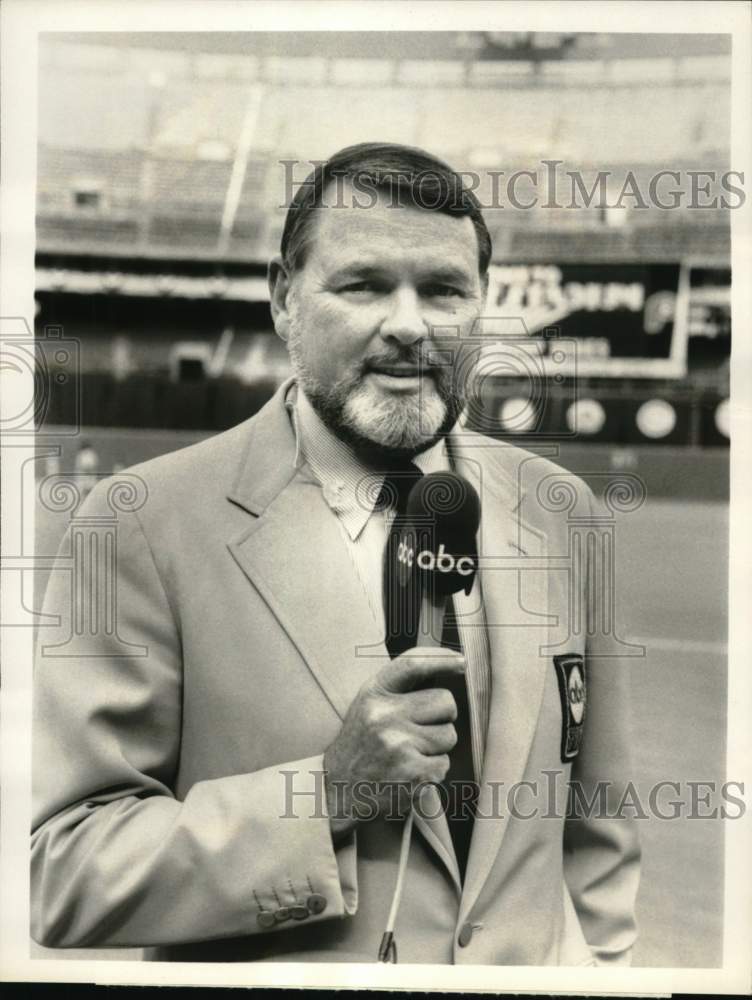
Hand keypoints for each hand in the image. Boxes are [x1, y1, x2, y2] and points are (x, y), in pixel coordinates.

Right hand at [323, 647, 463, 838]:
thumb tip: (447, 667)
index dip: (441, 659)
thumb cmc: (360, 745)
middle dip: (442, 716)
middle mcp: (385, 716)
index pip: (412, 665)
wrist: (336, 792)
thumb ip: (398, 689)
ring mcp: (400, 746)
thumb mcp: (368, 706)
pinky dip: (432, 771)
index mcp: (373, 694)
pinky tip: (409, 773)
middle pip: (445, 702)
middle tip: (421, 730)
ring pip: (449, 735)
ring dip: (436, 747)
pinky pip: (444, 765)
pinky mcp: (413, 775)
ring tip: (409, 754)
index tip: (460, 661)